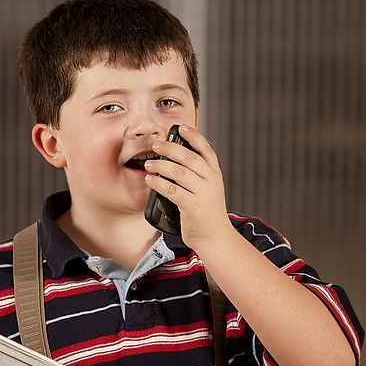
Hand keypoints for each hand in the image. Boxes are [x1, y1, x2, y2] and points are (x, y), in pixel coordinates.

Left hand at [144, 125, 234, 251]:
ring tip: (149, 164)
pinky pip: (172, 190)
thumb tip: (173, 159)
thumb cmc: (207, 213)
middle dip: (170, 148)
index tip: (180, 128)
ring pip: (179, 172)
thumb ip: (197, 175)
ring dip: (161, 165)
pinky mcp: (193, 207)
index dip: (193, 136)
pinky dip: (158, 183)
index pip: (206, 149)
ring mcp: (203, 194)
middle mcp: (211, 181)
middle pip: (189, 157)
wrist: (216, 238)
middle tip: (156, 145)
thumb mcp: (208, 189)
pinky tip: (150, 180)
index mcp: (215, 174)